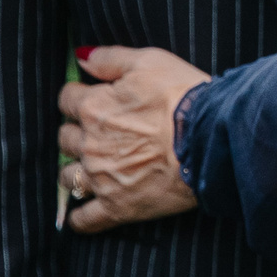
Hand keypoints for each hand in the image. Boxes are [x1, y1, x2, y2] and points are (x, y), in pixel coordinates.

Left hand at [57, 47, 207, 232]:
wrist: (211, 139)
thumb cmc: (184, 96)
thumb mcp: (150, 61)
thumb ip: (110, 58)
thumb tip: (81, 57)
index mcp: (94, 107)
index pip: (67, 99)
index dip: (80, 97)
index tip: (93, 98)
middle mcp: (90, 143)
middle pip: (64, 138)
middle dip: (77, 133)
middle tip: (98, 133)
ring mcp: (101, 178)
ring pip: (68, 177)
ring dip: (76, 171)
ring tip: (93, 168)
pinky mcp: (118, 207)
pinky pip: (86, 219)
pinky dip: (81, 218)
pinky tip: (82, 214)